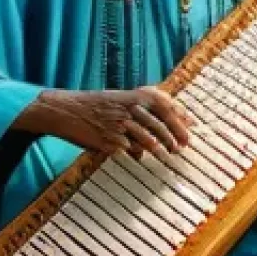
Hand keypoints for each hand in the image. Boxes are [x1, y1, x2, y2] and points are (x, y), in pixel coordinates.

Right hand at [18, 87, 193, 158]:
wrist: (65, 110)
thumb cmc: (95, 105)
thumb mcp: (119, 98)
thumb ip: (141, 105)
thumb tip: (167, 114)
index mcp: (131, 96)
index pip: (163, 104)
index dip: (179, 116)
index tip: (191, 127)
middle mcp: (127, 109)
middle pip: (158, 123)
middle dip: (173, 136)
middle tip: (182, 146)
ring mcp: (117, 125)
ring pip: (146, 138)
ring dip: (159, 148)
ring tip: (168, 154)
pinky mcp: (107, 141)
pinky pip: (127, 150)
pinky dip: (136, 155)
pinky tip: (141, 160)